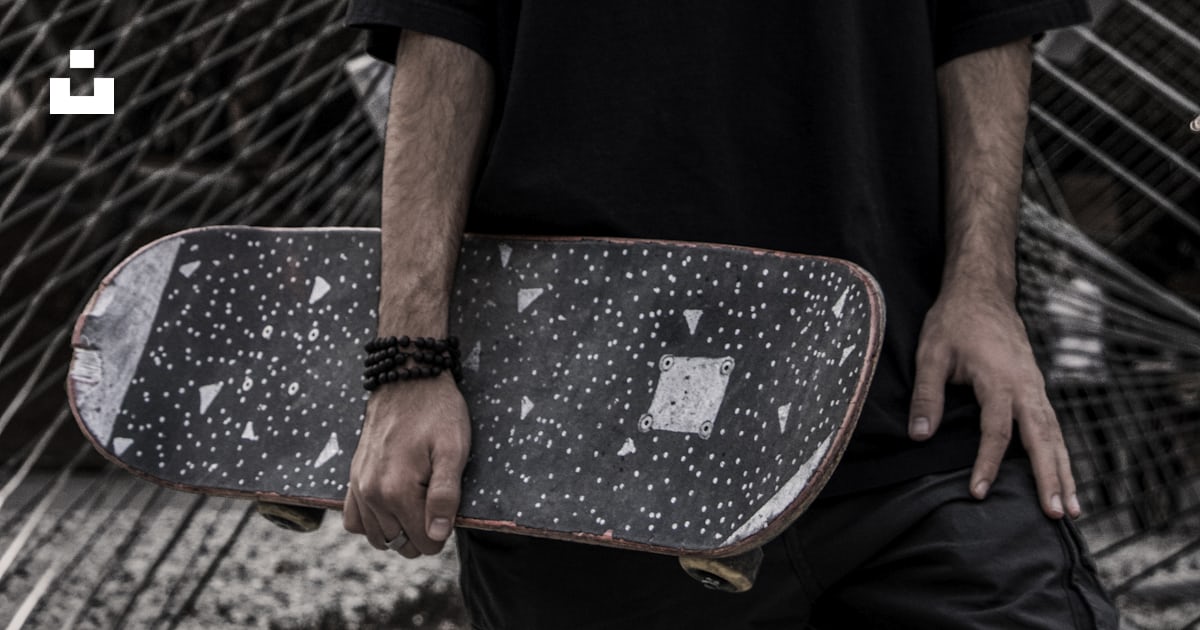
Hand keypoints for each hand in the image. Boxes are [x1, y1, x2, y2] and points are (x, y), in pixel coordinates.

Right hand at [344, 374, 470, 556]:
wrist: (408, 378)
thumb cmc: (438, 412)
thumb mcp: (453, 451)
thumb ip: (445, 496)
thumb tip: (437, 534)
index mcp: (398, 491)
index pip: (425, 542)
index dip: (443, 533)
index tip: (450, 510)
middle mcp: (372, 493)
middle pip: (401, 544)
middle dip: (422, 534)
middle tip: (437, 505)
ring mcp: (358, 486)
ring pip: (378, 537)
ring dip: (399, 531)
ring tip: (418, 506)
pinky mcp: (352, 477)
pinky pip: (354, 520)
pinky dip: (372, 522)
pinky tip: (391, 507)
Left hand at [908, 288, 1079, 519]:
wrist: (982, 292)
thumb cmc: (954, 321)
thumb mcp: (931, 353)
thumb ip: (927, 395)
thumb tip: (919, 435)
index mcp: (1000, 378)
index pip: (998, 429)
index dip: (987, 462)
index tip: (978, 492)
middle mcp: (1026, 385)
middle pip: (1043, 437)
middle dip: (1051, 476)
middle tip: (1057, 513)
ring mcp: (1036, 387)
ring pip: (1055, 434)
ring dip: (1064, 471)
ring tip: (1071, 509)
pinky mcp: (1036, 387)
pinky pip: (1052, 425)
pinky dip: (1060, 452)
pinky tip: (1063, 476)